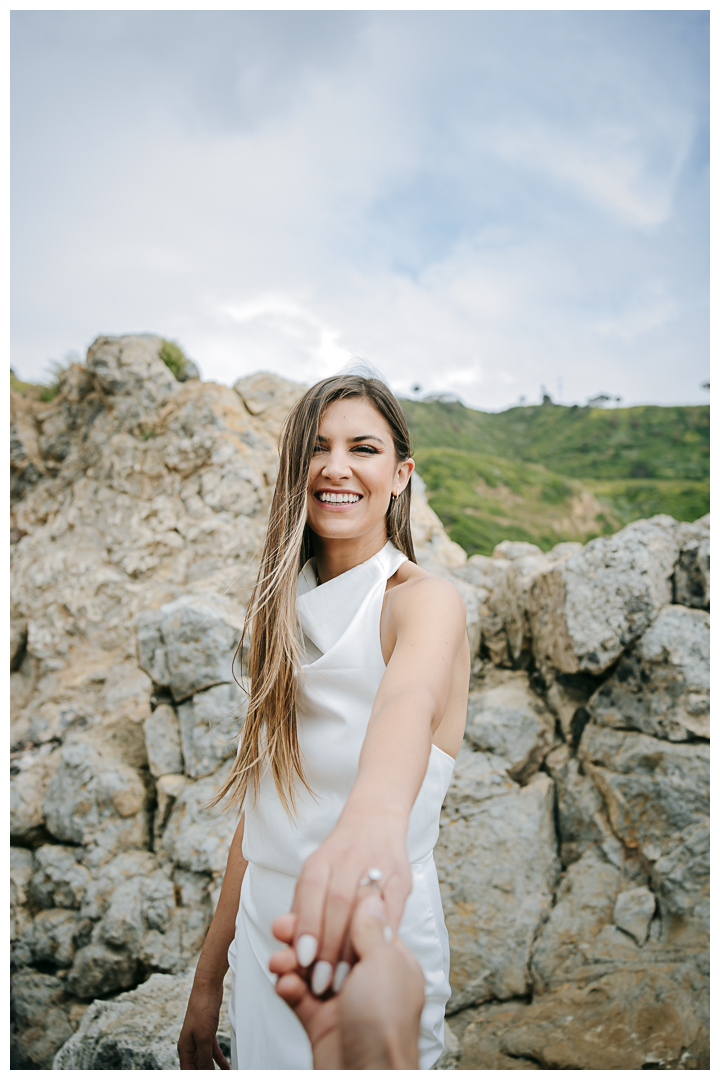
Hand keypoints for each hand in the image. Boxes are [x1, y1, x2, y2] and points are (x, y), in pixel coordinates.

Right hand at [177, 982, 229, 1069]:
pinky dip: (220, 1060)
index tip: (208, 1079)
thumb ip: (204, 1059)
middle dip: (206, 1074)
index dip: (196, 1077)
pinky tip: (227, 1068)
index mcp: (184, 1049)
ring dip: (213, 1070)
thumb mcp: (204, 1037)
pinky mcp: (208, 1034)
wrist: (208, 988)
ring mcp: (199, 1040)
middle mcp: (190, 1046)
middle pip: (196, 1068)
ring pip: (205, 1061)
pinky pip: (213, 1052)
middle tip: (219, 1077)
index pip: (188, 1072)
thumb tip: (206, 1074)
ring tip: (224, 1075)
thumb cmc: (202, 1010)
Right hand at [271, 891, 423, 1068]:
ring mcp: (342, 999)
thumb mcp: (384, 965)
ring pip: (309, 966)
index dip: (336, 911)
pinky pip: (298, 994)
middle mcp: (366, 977)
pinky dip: (287, 985)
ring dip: (291, 959)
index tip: (314, 900)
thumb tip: (371, 896)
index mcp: (389, 960)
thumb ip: (371, 929)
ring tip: (281, 960)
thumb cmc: (386, 1025)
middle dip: (306, 933)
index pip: (359, 923)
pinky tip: (284, 983)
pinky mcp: (319, 1020)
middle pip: (330, 942)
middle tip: (284, 927)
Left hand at [290, 812, 411, 994]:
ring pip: (365, 906)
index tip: (303, 961)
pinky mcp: (401, 875)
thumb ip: (303, 908)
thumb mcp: (314, 874)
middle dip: (330, 946)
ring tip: (348, 978)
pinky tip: (375, 956)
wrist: (375, 819)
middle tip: (324, 982)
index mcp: (321, 859)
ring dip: (356, 945)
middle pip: (338, 902)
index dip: (307, 926)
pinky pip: (393, 906)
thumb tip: (289, 947)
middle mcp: (348, 858)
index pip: (311, 892)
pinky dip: (384, 932)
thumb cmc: (338, 860)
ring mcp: (377, 864)